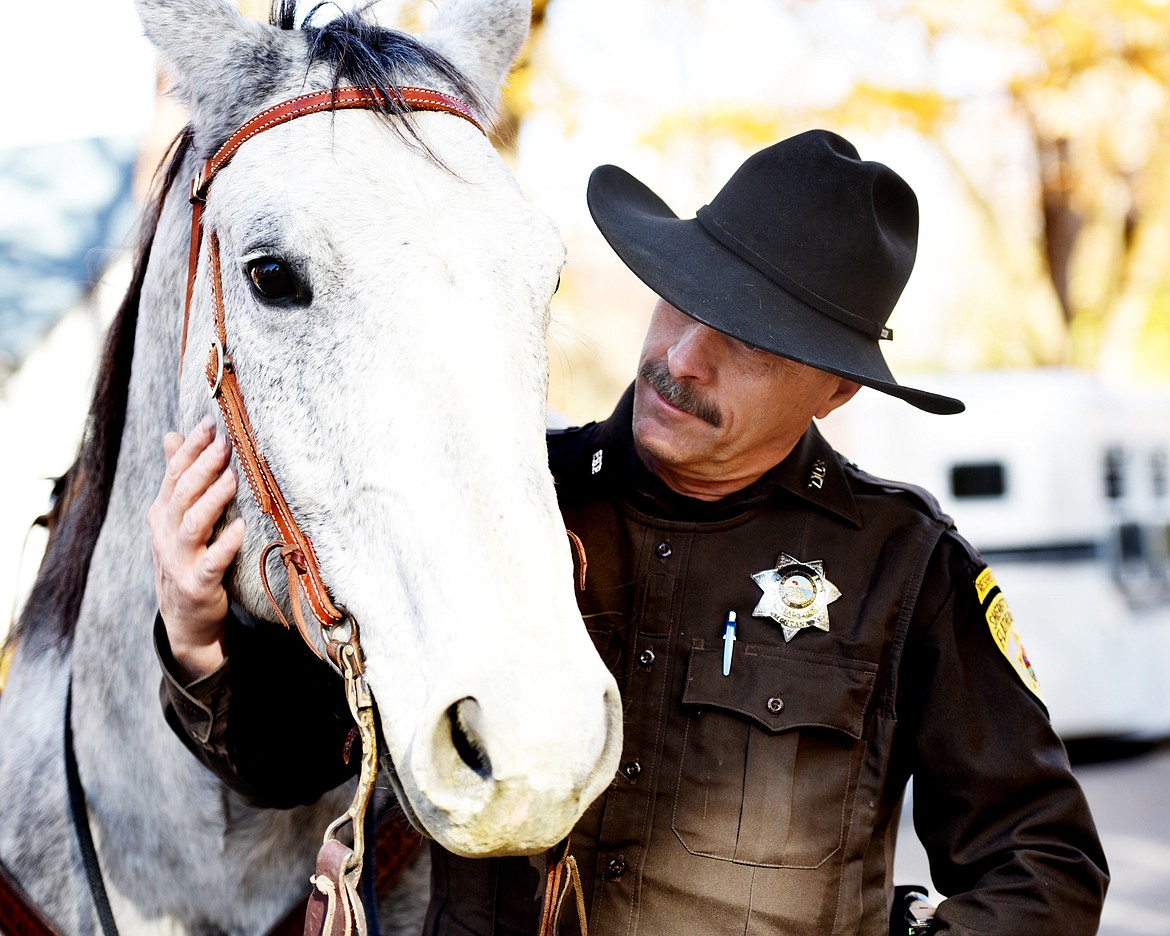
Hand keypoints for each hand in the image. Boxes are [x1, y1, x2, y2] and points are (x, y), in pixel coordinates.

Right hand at [147, 414, 245, 680]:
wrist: (186, 620)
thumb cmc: (188, 560)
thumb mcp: (176, 519)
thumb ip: (177, 479)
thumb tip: (172, 435)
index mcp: (163, 515)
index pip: (174, 474)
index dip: (191, 448)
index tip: (211, 422)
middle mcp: (166, 535)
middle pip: (181, 494)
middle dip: (202, 466)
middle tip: (225, 443)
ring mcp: (180, 561)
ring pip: (192, 525)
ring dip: (212, 500)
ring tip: (233, 477)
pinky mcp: (198, 586)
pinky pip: (212, 563)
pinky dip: (226, 545)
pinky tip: (242, 528)